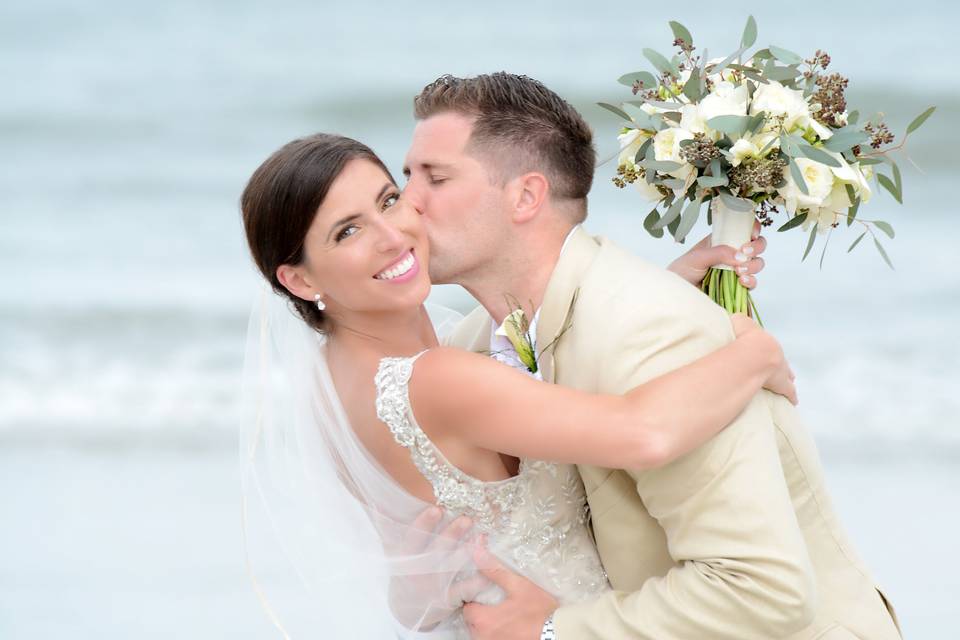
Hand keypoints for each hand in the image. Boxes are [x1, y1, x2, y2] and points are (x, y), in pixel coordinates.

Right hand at [389, 507, 487, 629]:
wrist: (406, 612)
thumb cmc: (403, 574)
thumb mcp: (392, 554)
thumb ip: (389, 530)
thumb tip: (378, 504)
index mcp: (404, 558)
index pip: (413, 538)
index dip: (424, 524)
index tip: (436, 509)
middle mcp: (419, 571)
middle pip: (436, 550)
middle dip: (452, 533)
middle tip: (467, 519)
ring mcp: (434, 586)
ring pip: (452, 567)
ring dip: (467, 551)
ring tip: (481, 537)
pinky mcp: (447, 599)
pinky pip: (464, 590)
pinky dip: (476, 581)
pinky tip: (488, 569)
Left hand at [462, 546, 557, 639]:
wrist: (558, 634)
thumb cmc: (539, 612)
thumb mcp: (520, 586)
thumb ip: (496, 571)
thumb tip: (477, 552)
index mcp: (483, 620)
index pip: (467, 609)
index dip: (474, 600)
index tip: (484, 596)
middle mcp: (483, 637)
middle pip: (473, 623)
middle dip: (480, 614)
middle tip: (496, 605)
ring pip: (481, 634)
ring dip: (489, 627)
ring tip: (504, 617)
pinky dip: (497, 634)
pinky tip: (510, 628)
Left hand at [668, 221, 766, 289]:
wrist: (677, 296)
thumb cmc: (681, 272)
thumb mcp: (696, 257)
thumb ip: (718, 253)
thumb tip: (740, 254)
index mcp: (721, 241)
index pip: (743, 229)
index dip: (753, 228)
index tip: (752, 234)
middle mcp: (731, 254)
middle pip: (756, 245)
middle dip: (757, 247)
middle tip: (745, 253)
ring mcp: (735, 271)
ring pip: (757, 263)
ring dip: (753, 265)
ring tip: (738, 271)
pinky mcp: (737, 287)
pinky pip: (752, 283)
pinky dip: (751, 281)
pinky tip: (742, 281)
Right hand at [732, 314, 797, 404]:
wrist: (754, 351)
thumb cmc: (743, 337)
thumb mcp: (737, 321)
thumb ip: (735, 322)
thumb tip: (730, 322)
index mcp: (764, 341)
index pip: (768, 345)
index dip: (766, 350)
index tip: (765, 353)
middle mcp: (776, 353)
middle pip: (780, 360)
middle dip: (780, 364)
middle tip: (778, 369)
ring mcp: (781, 369)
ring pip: (786, 375)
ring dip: (785, 378)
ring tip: (783, 383)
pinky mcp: (783, 384)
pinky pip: (789, 391)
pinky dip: (791, 395)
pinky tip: (792, 400)